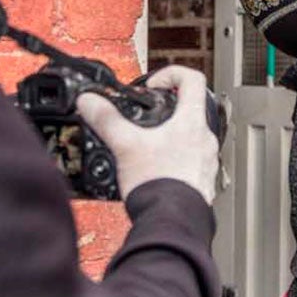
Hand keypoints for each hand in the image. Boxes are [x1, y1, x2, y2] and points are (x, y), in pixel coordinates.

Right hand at [77, 65, 220, 203]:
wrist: (171, 223)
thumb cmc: (158, 185)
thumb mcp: (125, 145)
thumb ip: (106, 119)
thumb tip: (90, 102)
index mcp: (191, 122)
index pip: (191, 79)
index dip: (171, 74)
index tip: (154, 84)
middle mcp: (205, 139)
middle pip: (192, 109)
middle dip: (167, 109)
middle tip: (148, 116)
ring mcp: (207, 161)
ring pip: (192, 137)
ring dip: (171, 136)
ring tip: (148, 146)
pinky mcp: (203, 181)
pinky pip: (192, 162)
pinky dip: (175, 160)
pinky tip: (156, 171)